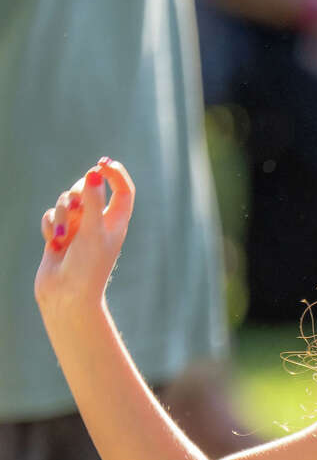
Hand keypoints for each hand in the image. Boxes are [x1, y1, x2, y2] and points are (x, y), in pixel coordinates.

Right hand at [34, 157, 135, 319]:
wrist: (66, 296)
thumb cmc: (87, 267)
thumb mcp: (92, 232)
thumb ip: (94, 202)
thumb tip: (96, 174)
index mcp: (117, 222)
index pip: (123, 190)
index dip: (115, 174)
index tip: (102, 163)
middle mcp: (99, 223)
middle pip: (89, 190)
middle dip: (78, 194)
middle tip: (78, 207)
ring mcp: (78, 228)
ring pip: (67, 201)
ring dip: (62, 214)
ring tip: (62, 236)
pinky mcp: (60, 234)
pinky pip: (51, 215)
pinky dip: (50, 225)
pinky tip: (53, 243)